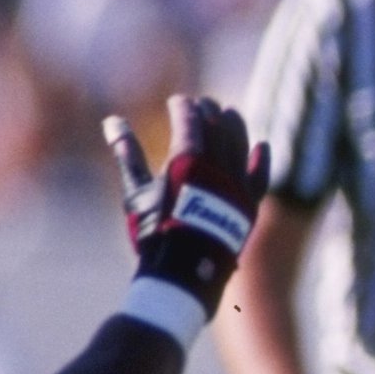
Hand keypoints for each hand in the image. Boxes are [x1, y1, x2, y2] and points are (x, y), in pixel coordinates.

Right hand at [108, 95, 269, 310]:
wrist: (184, 272)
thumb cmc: (154, 230)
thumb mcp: (136, 191)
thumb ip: (128, 154)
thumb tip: (113, 122)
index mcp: (187, 160)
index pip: (189, 118)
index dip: (183, 106)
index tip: (178, 102)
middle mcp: (217, 168)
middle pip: (218, 125)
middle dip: (208, 111)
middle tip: (201, 105)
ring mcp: (237, 185)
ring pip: (241, 144)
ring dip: (235, 125)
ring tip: (228, 114)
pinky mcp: (250, 204)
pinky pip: (261, 175)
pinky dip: (261, 159)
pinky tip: (261, 145)